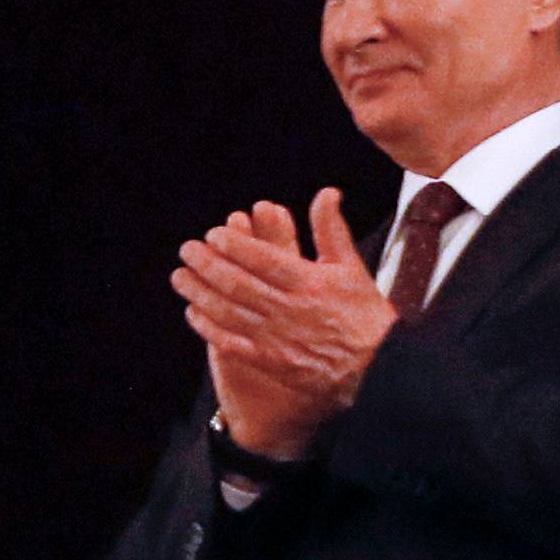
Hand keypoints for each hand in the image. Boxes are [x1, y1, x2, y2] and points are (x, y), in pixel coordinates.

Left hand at [173, 189, 392, 460]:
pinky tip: (194, 313)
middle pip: (236, 283)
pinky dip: (209, 328)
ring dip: (199, 293)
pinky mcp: (271, 361)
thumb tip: (327, 193)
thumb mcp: (351, 267)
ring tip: (180, 277)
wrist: (379, 367)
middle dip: (206, 264)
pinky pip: (231, 343)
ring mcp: (277, 337)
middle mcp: (289, 308)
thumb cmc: (363, 315)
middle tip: (187, 250)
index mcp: (308, 282)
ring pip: (228, 312)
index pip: (261, 258)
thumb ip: (331, 229)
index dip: (232, 244)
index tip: (213, 234)